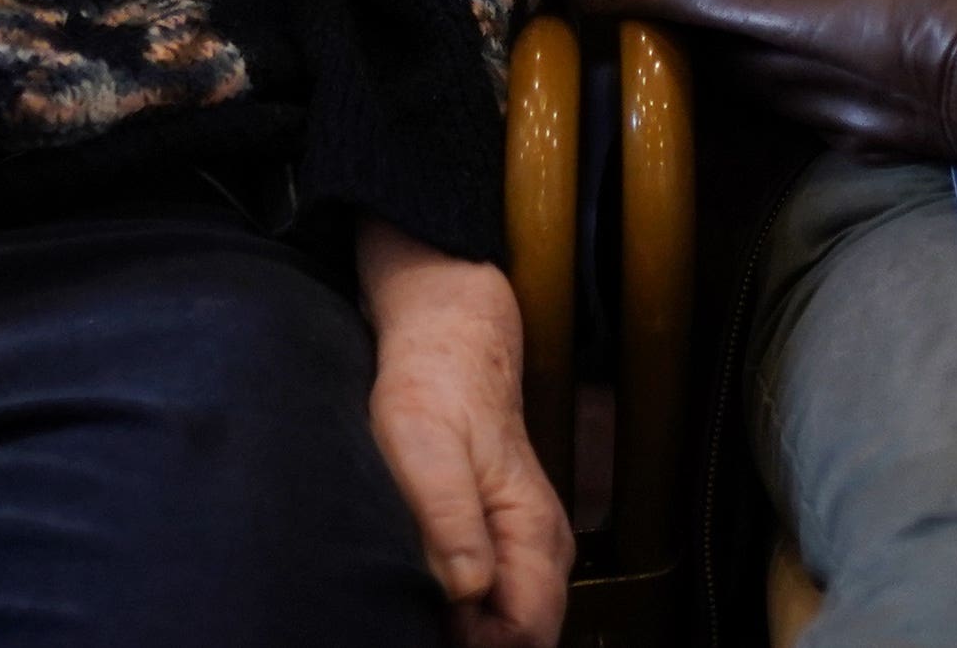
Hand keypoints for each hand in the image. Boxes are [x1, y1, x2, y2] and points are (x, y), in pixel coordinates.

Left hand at [359, 221, 571, 647]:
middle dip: (472, 644)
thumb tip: (465, 590)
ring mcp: (527, 547)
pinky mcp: (504, 540)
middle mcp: (544, 549)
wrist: (448, 340)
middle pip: (523, 640)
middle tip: (412, 618)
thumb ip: (450, 520)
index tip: (423, 627)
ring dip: (465, 630)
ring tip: (413, 602)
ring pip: (508, 624)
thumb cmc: (434, 388)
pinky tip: (423, 590)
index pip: (526, 635)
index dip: (474, 647)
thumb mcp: (426, 448)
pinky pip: (494, 601)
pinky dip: (461, 611)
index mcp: (534, 534)